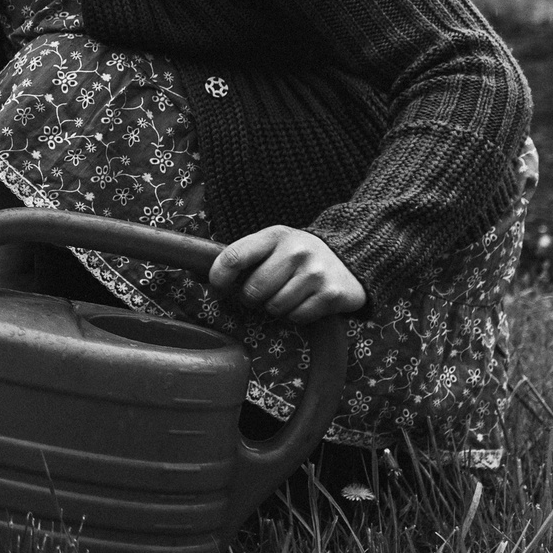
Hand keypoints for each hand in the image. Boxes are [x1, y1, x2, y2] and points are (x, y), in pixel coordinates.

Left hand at [210, 226, 365, 323]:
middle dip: (252, 298)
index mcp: (276, 235)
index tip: (218, 288)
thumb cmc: (299, 255)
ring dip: (275, 307)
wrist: (353, 257)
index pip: (234, 256)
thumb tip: (199, 275)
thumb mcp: (273, 245)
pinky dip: (296, 315)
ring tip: (287, 294)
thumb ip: (244, 257)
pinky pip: (297, 317)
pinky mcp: (331, 294)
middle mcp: (297, 251)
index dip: (219, 277)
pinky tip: (305, 301)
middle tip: (261, 294)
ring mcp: (316, 273)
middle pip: (253, 290)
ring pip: (274, 307)